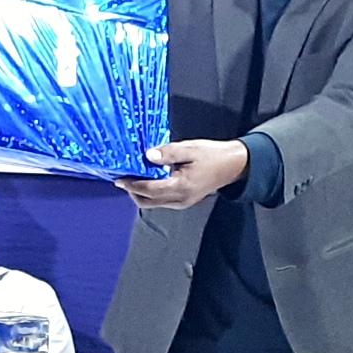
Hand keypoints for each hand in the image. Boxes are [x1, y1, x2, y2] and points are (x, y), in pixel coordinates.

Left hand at [118, 139, 250, 210]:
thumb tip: (148, 155)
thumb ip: (168, 152)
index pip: (149, 189)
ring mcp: (182, 202)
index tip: (119, 178)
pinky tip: (148, 178)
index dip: (132, 184)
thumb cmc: (213, 155)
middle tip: (123, 177)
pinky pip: (161, 200)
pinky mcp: (184, 201)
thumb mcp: (190, 149)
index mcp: (181, 187)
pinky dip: (151, 192)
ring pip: (154, 203)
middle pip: (148, 202)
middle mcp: (180, 199)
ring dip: (141, 192)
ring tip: (133, 176)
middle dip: (133, 191)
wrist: (233, 165)